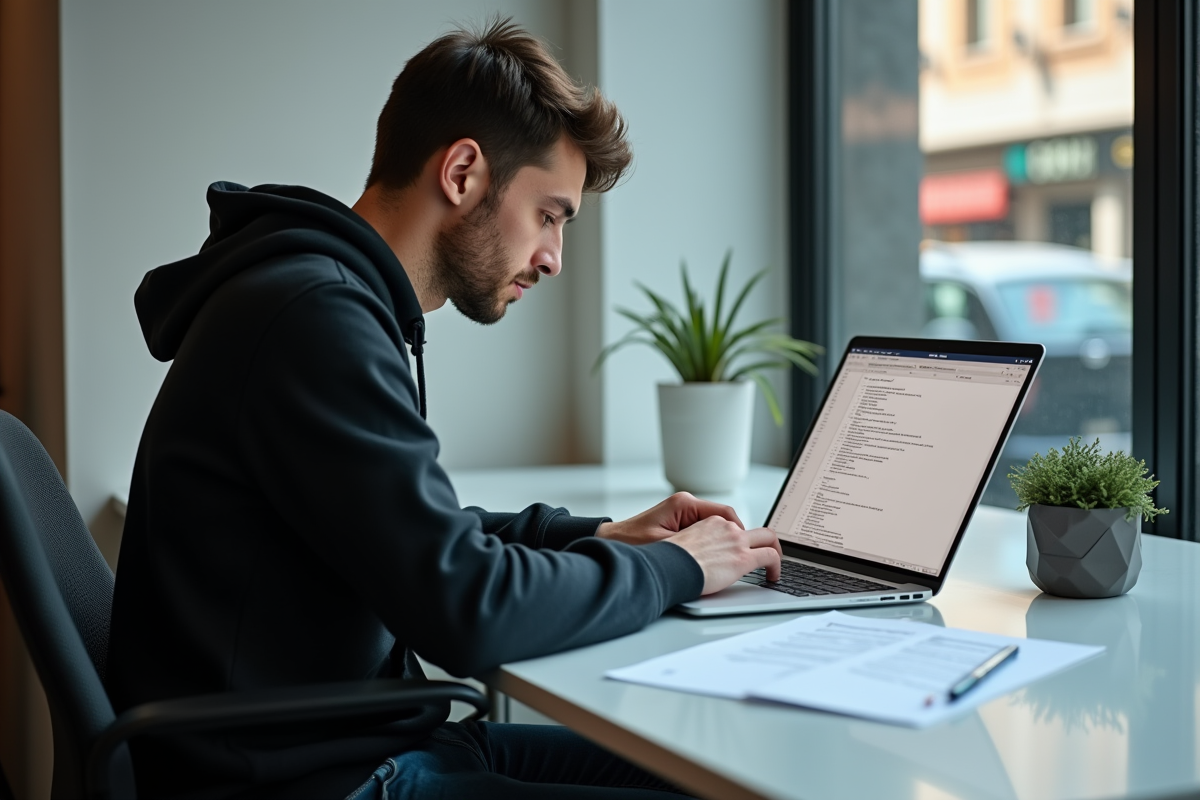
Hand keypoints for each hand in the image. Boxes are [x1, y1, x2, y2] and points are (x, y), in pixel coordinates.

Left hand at [596, 492, 744, 545]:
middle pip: (725, 518)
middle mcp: (686, 505)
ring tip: (732, 559)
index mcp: (684, 505)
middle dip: (738, 536)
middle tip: (748, 555)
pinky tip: (715, 558)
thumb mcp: (664, 547)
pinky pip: (706, 530)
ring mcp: (684, 513)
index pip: (725, 514)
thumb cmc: (631, 543)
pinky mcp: (680, 523)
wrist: (611, 542)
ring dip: (726, 540)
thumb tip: (717, 555)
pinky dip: (714, 542)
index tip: (748, 548)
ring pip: (718, 525)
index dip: (741, 532)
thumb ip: (691, 547)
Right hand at [667, 518, 781, 594]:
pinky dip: (776, 565)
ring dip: (774, 551)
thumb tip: (697, 558)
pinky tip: (773, 576)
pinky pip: (771, 556)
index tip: (740, 549)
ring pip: (768, 538)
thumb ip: (697, 546)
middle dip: (765, 540)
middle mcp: (726, 528)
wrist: (668, 566)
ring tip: (774, 566)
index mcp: (711, 523)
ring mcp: (736, 541)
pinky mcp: (743, 558)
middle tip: (767, 552)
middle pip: (754, 529)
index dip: (740, 539)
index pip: (733, 527)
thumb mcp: (682, 544)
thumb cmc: (669, 560)